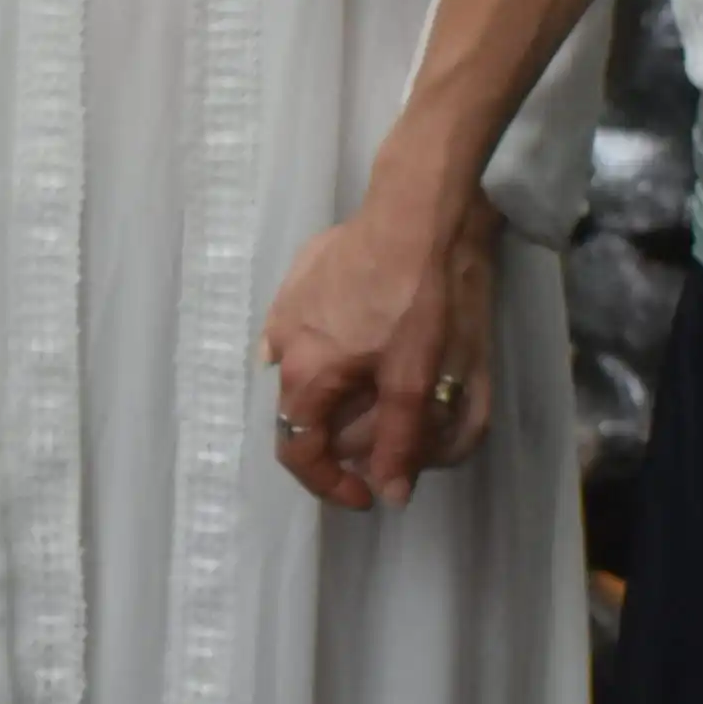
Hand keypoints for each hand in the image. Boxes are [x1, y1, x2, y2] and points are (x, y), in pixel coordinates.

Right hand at [263, 171, 489, 512]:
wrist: (420, 209)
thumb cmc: (420, 297)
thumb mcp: (418, 379)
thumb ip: (400, 441)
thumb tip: (390, 494)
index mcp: (306, 374)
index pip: (298, 452)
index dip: (330, 485)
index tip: (368, 494)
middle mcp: (282, 343)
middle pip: (303, 412)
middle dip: (341, 437)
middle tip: (387, 439)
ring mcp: (287, 305)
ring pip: (305, 369)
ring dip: (337, 392)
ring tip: (379, 389)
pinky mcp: (303, 275)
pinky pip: (308, 330)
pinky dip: (332, 351)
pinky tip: (362, 340)